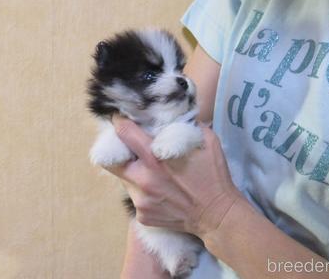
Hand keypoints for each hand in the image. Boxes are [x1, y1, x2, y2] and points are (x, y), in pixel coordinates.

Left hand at [108, 115, 243, 237]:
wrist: (218, 215)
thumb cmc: (214, 176)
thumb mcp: (207, 141)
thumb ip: (188, 124)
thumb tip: (174, 113)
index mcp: (156, 158)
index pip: (124, 133)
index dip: (119, 123)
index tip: (119, 119)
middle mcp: (143, 179)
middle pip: (110, 161)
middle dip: (115, 151)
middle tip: (126, 147)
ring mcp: (141, 200)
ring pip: (125, 180)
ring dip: (133, 172)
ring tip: (150, 172)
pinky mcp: (142, 215)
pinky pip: (135, 198)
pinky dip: (143, 191)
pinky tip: (159, 191)